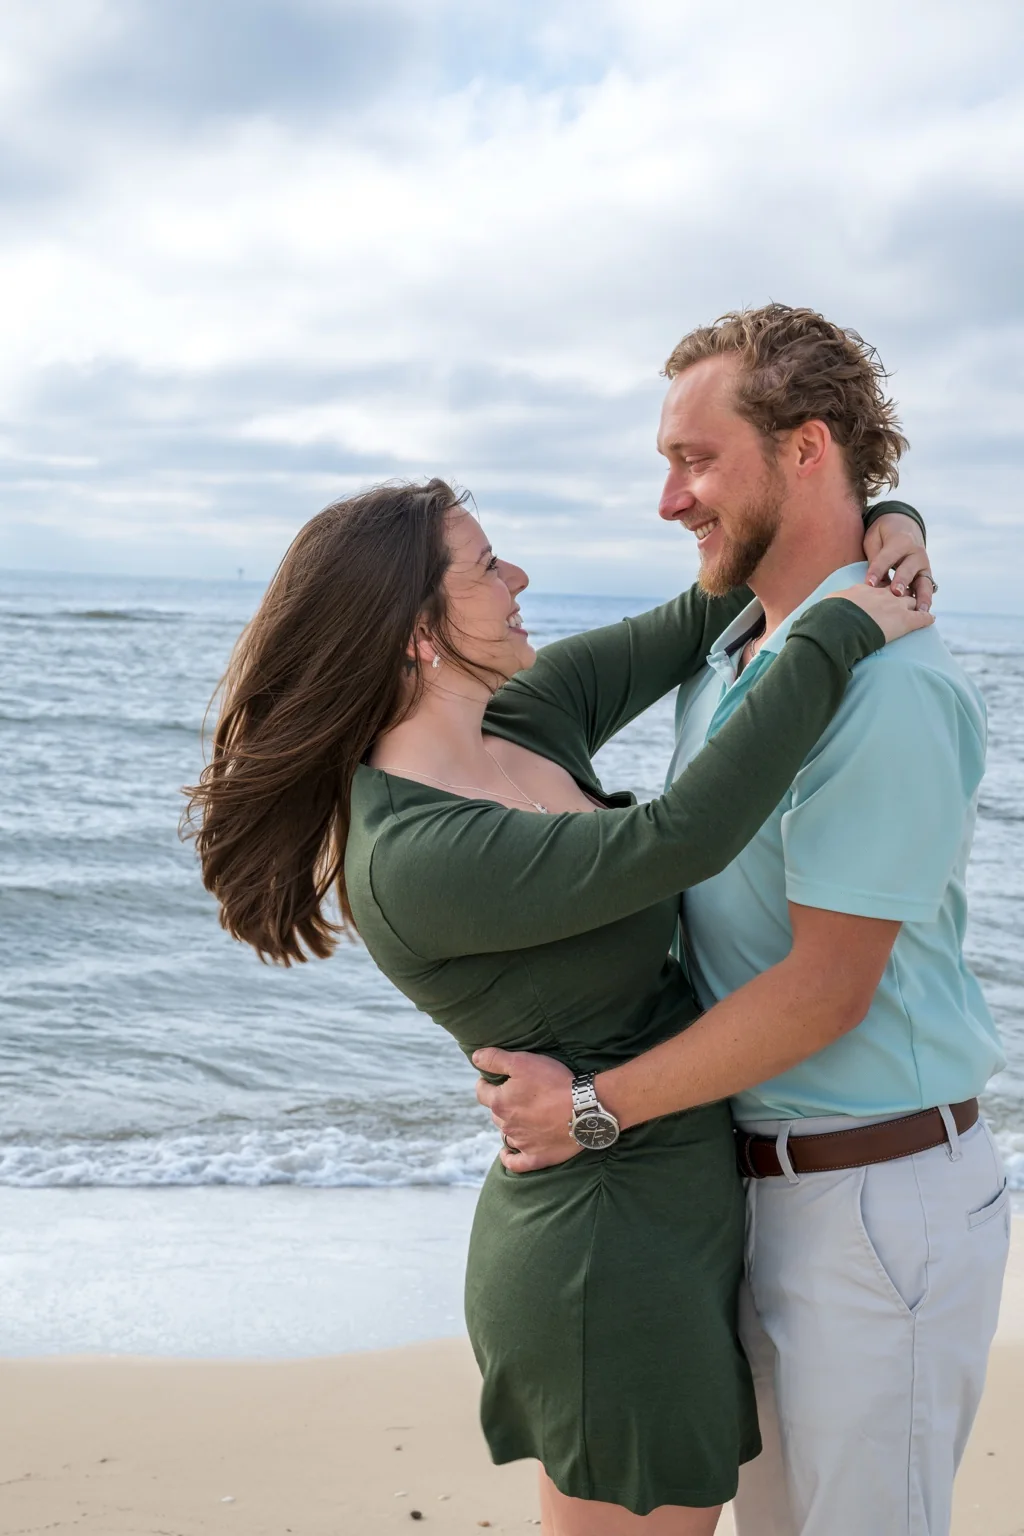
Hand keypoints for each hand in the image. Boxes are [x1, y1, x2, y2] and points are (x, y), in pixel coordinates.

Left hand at [472, 1048, 580, 1171]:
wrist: (583, 1109)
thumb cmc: (553, 1083)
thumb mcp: (522, 1061)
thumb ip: (495, 1059)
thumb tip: (475, 1057)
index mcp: (500, 1103)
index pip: (482, 1092)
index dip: (485, 1083)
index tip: (491, 1079)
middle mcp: (506, 1125)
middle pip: (495, 1113)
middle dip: (501, 1103)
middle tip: (516, 1095)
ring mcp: (521, 1143)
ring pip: (506, 1134)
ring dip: (509, 1125)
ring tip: (520, 1117)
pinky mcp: (536, 1157)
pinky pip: (516, 1163)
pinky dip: (509, 1158)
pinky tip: (507, 1153)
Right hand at [828, 583, 934, 642]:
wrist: (842, 624)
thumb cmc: (832, 615)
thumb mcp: (830, 602)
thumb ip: (834, 601)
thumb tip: (825, 605)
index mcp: (865, 589)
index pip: (878, 586)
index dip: (882, 589)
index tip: (884, 591)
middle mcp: (883, 594)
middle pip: (898, 589)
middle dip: (903, 591)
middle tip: (906, 595)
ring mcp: (896, 606)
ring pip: (912, 600)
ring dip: (917, 602)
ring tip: (921, 605)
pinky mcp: (905, 621)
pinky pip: (921, 617)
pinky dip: (927, 618)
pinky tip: (931, 619)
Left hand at [863, 512, 935, 611]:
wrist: (904, 527)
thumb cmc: (883, 535)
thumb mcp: (875, 539)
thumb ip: (875, 558)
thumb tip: (872, 581)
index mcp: (901, 541)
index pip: (887, 557)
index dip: (877, 570)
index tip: (868, 583)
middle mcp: (915, 553)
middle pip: (908, 569)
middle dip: (902, 581)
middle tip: (895, 593)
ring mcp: (923, 566)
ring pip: (924, 582)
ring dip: (921, 597)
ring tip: (919, 611)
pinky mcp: (925, 576)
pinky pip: (927, 589)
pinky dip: (924, 601)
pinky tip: (922, 615)